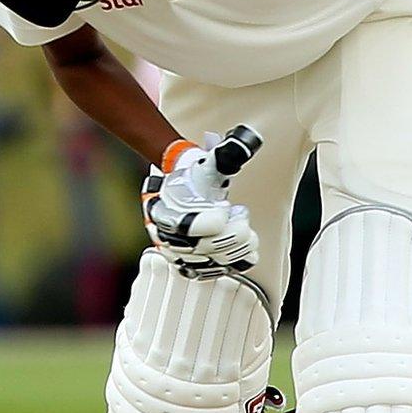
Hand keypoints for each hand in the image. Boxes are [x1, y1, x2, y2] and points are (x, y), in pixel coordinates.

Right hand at [141, 138, 258, 275]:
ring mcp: (177, 251)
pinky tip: (245, 249)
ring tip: (246, 231)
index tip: (225, 206)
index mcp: (162, 209)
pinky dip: (232, 263)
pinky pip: (211, 271)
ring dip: (236, 248)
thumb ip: (226, 153)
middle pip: (203, 248)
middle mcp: (165, 234)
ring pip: (209, 262)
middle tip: (241, 217)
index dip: (212, 222)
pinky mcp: (189, 262)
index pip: (187, 227)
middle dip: (232, 234)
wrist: (180, 186)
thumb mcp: (207, 161)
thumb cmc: (195, 173)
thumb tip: (249, 141)